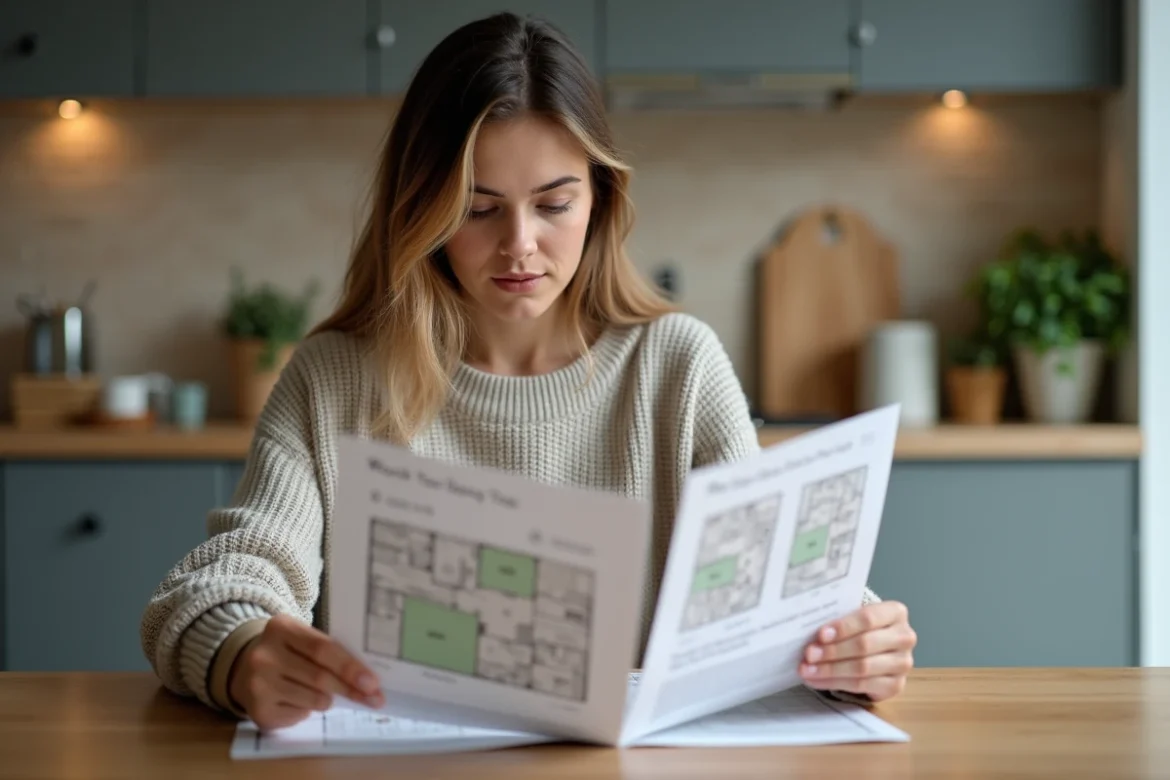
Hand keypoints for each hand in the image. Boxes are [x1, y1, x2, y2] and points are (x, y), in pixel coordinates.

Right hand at [228, 613, 384, 728]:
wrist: (242, 666)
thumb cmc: (287, 651)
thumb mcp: (302, 638)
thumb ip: (329, 650)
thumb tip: (367, 677)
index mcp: (281, 628)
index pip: (322, 648)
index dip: (350, 667)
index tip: (372, 681)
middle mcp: (264, 656)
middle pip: (319, 677)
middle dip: (350, 689)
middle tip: (373, 698)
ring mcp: (258, 685)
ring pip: (313, 700)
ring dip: (328, 699)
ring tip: (325, 693)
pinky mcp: (258, 711)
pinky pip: (300, 715)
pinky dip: (308, 710)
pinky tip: (300, 701)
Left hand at [799, 600, 915, 701]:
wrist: (878, 648)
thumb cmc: (861, 627)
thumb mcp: (854, 616)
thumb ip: (838, 617)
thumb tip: (809, 627)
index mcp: (896, 612)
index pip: (868, 618)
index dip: (843, 627)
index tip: (820, 635)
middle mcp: (904, 637)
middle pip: (864, 645)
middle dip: (833, 651)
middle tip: (809, 654)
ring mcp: (903, 663)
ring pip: (862, 668)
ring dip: (830, 670)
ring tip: (807, 669)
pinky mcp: (896, 685)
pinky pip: (862, 686)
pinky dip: (835, 683)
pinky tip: (817, 680)